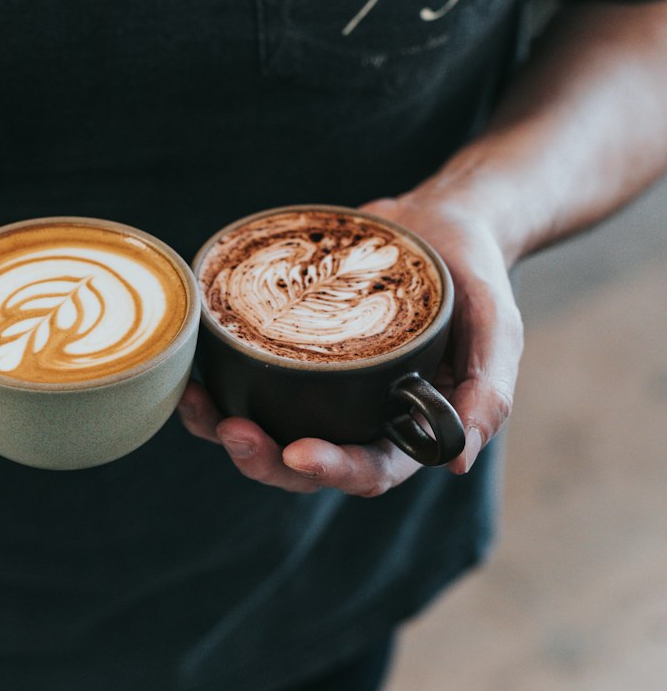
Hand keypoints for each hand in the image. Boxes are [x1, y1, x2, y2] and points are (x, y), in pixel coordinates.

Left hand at [177, 193, 522, 496]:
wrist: (442, 221)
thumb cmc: (476, 278)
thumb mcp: (499, 327)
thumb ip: (489, 390)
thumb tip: (457, 459)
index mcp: (407, 428)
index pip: (369, 469)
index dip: (332, 469)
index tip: (298, 451)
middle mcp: (358, 418)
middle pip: (303, 463)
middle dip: (262, 458)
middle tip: (231, 430)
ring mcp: (320, 387)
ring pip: (266, 428)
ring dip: (225, 428)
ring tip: (197, 405)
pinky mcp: (290, 350)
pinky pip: (248, 380)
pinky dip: (216, 383)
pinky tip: (190, 373)